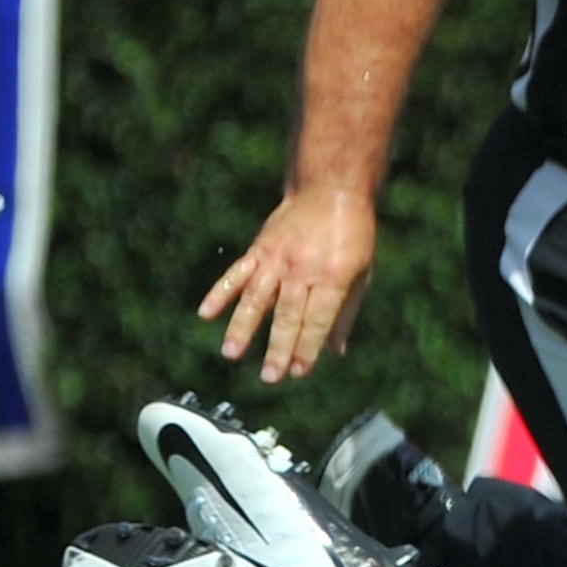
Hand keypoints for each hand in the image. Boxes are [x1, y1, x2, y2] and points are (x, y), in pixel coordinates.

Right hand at [201, 183, 377, 385]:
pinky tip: (205, 313)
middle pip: (287, 314)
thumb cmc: (352, 235)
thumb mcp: (361, 273)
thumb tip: (334, 351)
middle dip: (278, 348)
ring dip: (242, 327)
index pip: (318, 319)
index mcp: (333, 276)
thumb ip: (345, 312)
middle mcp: (302, 268)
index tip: (298, 372)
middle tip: (269, 376)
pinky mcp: (260, 249)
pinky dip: (220, 293)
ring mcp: (278, 258)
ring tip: (231, 353)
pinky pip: (237, 274)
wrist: (330, 190)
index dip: (308, 347)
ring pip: (256, 297)